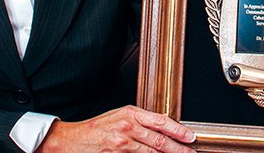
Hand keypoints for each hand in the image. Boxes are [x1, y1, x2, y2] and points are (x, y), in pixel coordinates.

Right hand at [37, 105, 195, 152]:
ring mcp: (122, 144)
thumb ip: (140, 121)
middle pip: (159, 141)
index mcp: (130, 113)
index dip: (178, 131)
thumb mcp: (120, 116)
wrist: (73, 140)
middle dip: (178, 149)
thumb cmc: (97, 128)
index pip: (161, 121)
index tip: (191, 137)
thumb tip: (163, 129)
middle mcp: (127, 127)